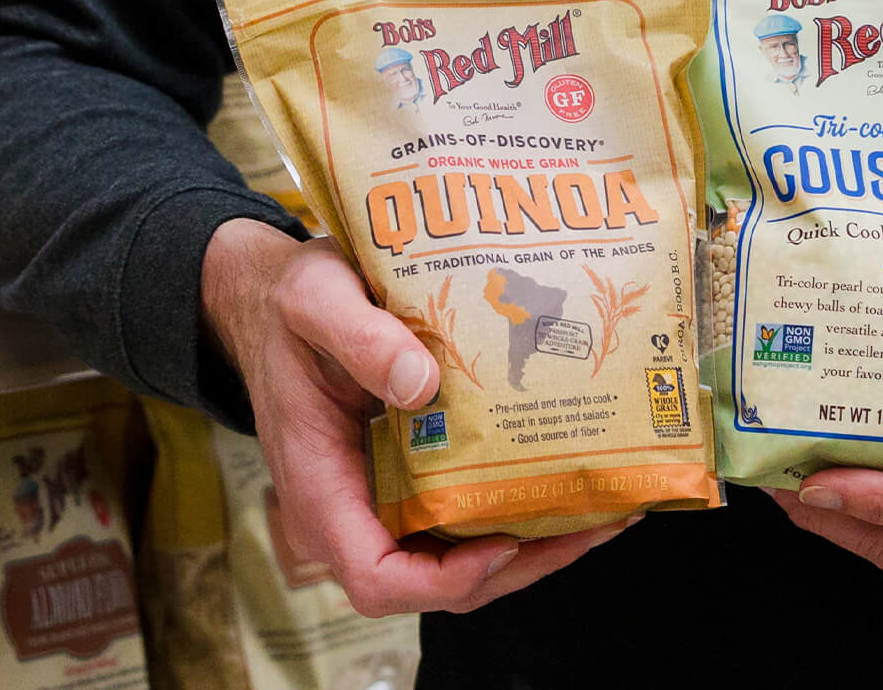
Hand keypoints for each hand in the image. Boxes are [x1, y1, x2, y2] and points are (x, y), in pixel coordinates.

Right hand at [200, 219, 632, 615]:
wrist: (276, 303)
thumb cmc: (289, 307)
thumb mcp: (314, 300)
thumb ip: (359, 336)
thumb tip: (421, 382)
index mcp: (320, 487)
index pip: (377, 577)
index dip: (446, 579)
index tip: (503, 542)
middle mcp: (354, 511)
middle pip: (438, 582)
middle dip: (522, 565)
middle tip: (595, 524)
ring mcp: (384, 500)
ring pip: (461, 557)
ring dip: (535, 546)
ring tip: (606, 510)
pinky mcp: (411, 479)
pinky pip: (465, 516)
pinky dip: (518, 509)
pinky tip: (571, 479)